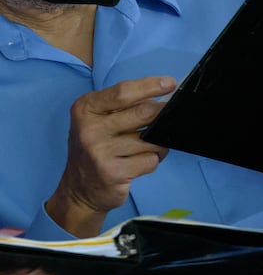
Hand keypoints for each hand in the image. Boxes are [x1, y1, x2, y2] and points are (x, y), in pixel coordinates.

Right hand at [46, 77, 173, 238]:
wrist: (78, 190)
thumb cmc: (96, 149)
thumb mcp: (100, 121)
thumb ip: (125, 107)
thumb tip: (163, 99)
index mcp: (85, 109)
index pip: (123, 92)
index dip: (150, 86)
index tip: (170, 84)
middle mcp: (89, 128)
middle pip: (143, 113)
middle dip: (162, 116)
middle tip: (167, 119)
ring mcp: (100, 151)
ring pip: (152, 140)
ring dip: (157, 145)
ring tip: (142, 150)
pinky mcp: (113, 172)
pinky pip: (151, 160)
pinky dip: (152, 161)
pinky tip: (137, 164)